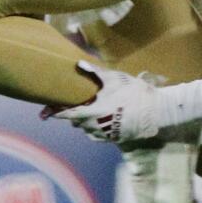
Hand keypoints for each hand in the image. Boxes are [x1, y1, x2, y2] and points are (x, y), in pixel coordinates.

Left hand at [40, 63, 168, 144]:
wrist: (157, 112)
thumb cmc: (134, 93)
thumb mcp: (115, 79)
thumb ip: (95, 72)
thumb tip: (79, 63)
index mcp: (92, 112)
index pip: (67, 114)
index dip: (55, 113)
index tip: (44, 113)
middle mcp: (96, 127)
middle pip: (76, 123)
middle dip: (74, 115)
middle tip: (77, 105)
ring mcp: (106, 135)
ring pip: (87, 130)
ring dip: (85, 123)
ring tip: (93, 111)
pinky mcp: (115, 139)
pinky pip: (99, 136)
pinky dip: (97, 128)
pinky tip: (104, 119)